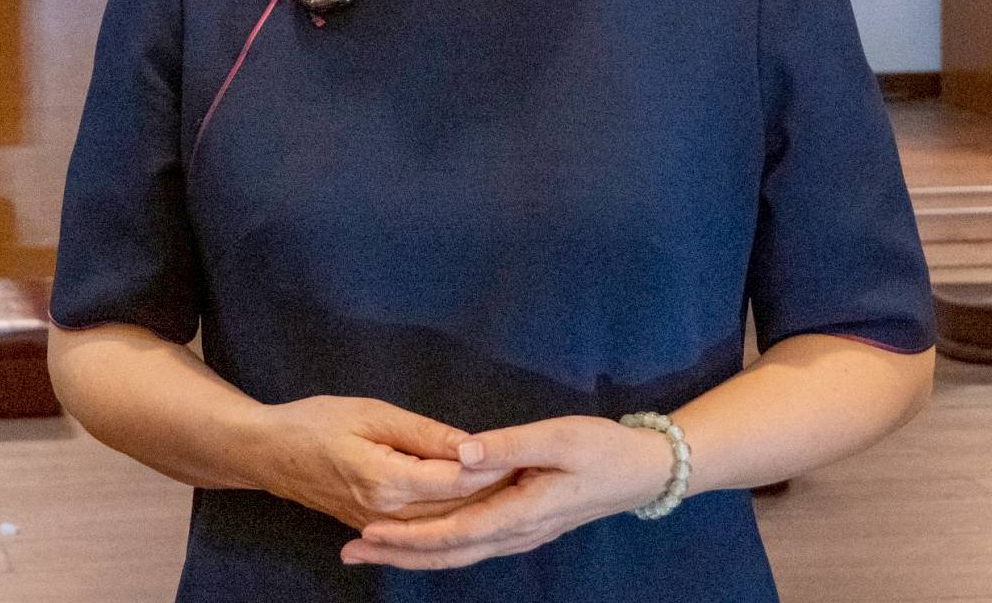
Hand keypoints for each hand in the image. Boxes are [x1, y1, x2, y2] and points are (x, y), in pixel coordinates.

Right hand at [254, 395, 515, 530]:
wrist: (268, 454)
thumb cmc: (316, 422)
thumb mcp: (370, 413)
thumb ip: (424, 433)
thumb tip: (471, 445)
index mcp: (388, 481)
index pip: (457, 482)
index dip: (495, 469)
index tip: (531, 457)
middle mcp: (388, 514)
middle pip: (457, 510)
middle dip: (498, 494)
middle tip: (540, 477)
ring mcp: (381, 526)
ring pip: (444, 526)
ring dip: (481, 510)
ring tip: (521, 492)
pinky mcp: (376, 527)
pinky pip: (425, 530)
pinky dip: (455, 519)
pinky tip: (480, 508)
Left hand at [339, 415, 674, 569]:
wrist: (642, 472)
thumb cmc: (602, 448)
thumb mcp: (559, 436)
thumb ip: (509, 445)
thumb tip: (461, 455)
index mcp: (521, 512)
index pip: (455, 533)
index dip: (410, 537)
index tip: (368, 534)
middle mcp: (516, 533)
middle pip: (448, 553)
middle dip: (398, 555)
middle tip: (349, 553)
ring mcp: (519, 535)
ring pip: (458, 553)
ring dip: (413, 554)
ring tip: (370, 550)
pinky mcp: (521, 527)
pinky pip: (471, 544)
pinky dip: (437, 546)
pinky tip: (416, 540)